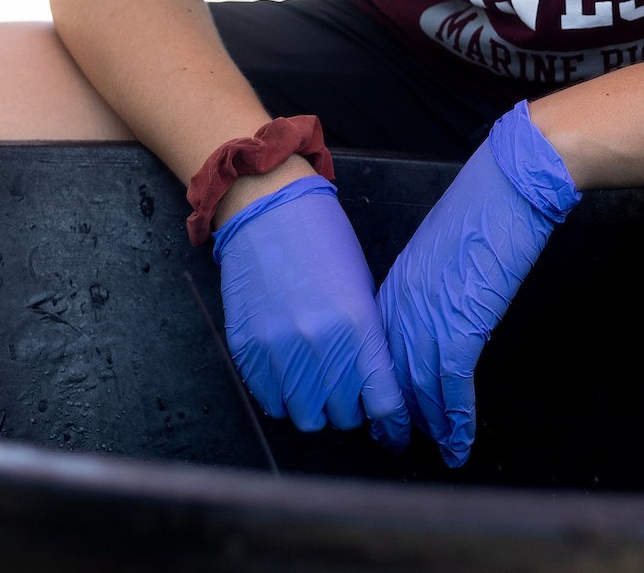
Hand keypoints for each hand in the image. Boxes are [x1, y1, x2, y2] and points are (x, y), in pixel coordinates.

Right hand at [214, 175, 410, 443]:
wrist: (268, 210)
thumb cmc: (323, 242)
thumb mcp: (361, 288)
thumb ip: (368, 341)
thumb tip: (375, 389)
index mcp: (358, 325)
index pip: (383, 402)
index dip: (393, 424)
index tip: (395, 432)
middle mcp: (319, 344)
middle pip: (343, 415)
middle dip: (351, 409)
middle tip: (350, 393)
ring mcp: (278, 349)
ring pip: (305, 416)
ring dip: (316, 407)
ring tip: (317, 384)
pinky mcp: (247, 349)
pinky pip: (270, 400)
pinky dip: (283, 396)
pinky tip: (289, 373)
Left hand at [378, 102, 578, 466]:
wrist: (511, 182)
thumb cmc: (485, 204)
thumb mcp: (445, 247)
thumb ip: (433, 283)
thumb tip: (442, 309)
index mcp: (397, 282)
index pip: (380, 346)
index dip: (384, 382)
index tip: (387, 407)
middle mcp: (404, 301)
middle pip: (393, 371)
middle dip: (398, 413)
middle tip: (398, 442)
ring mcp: (430, 313)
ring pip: (420, 384)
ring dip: (431, 423)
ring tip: (438, 449)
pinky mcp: (462, 322)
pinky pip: (452, 382)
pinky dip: (457, 415)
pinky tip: (460, 438)